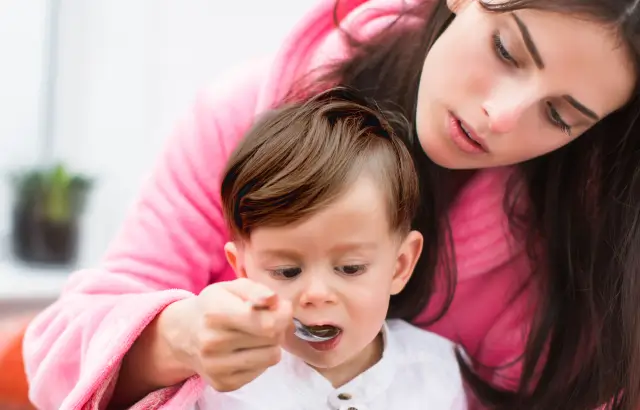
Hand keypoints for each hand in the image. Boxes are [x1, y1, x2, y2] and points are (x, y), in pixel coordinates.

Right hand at [160, 278, 291, 391]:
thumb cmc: (215, 305)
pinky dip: (260, 359)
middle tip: (265, 320)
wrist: (185, 333)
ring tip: (256, 335)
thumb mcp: (232, 288)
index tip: (281, 308)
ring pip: (271, 357)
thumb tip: (274, 300)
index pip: (267, 323)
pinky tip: (245, 349)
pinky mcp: (223, 384)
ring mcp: (216, 367)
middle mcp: (212, 343)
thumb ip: (256, 290)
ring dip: (270, 344)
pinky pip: (262, 371)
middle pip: (272, 338)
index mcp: (215, 313)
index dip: (282, 315)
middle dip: (276, 326)